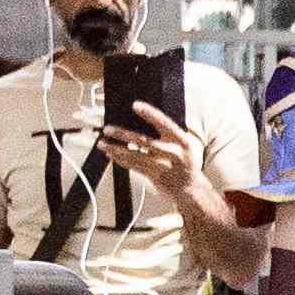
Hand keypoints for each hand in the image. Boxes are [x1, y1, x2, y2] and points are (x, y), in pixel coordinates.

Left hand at [100, 107, 218, 221]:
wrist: (192, 190)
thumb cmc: (184, 163)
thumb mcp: (182, 146)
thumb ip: (166, 136)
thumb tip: (140, 123)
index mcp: (181, 141)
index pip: (164, 123)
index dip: (150, 113)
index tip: (135, 105)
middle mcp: (173, 152)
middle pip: (143, 140)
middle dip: (122, 134)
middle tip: (108, 129)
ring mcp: (164, 166)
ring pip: (134, 155)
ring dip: (115, 149)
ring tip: (102, 143)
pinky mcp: (155, 176)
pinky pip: (134, 166)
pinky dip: (120, 160)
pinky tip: (111, 155)